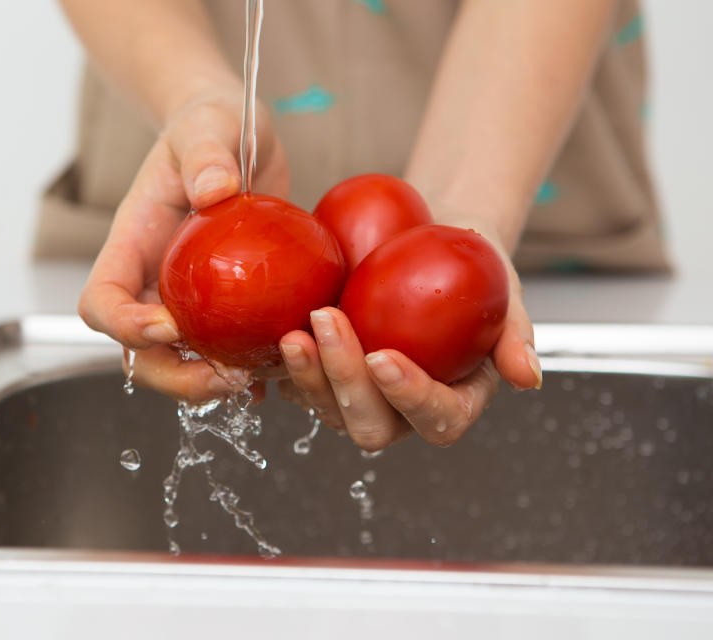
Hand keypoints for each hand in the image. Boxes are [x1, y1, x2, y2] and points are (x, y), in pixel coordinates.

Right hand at [78, 84, 288, 401]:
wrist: (236, 137)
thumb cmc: (211, 127)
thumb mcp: (208, 127)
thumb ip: (205, 153)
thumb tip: (215, 189)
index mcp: (132, 246)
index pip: (101, 302)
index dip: (124, 326)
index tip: (168, 325)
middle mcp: (152, 282)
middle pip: (138, 352)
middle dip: (174, 376)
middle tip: (225, 375)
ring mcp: (186, 299)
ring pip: (180, 362)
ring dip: (210, 382)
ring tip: (255, 380)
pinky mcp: (224, 307)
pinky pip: (225, 349)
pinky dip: (247, 370)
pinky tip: (279, 372)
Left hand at [277, 219, 540, 451]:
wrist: (434, 246)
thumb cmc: (478, 274)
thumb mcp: (509, 297)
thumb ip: (516, 337)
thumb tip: (527, 377)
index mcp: (453, 403)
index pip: (436, 419)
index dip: (409, 397)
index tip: (383, 357)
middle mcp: (402, 411)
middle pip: (370, 425)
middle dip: (344, 381)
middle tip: (328, 320)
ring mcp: (359, 398)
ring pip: (328, 410)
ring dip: (308, 375)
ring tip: (295, 329)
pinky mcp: (325, 376)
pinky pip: (298, 385)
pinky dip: (286, 365)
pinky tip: (276, 332)